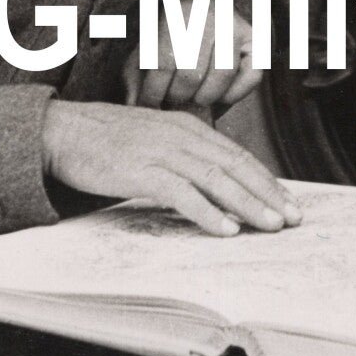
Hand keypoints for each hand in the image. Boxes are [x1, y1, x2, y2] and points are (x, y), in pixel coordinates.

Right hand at [42, 99, 299, 236]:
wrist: (61, 131)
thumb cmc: (106, 140)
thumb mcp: (155, 140)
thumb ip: (184, 156)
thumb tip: (214, 183)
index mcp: (188, 127)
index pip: (238, 156)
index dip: (267, 180)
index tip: (289, 202)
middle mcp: (181, 136)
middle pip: (235, 166)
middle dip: (268, 194)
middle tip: (294, 219)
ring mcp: (161, 152)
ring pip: (216, 179)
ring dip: (247, 204)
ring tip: (270, 225)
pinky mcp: (140, 171)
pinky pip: (181, 193)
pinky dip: (207, 211)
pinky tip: (225, 228)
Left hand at [125, 3, 259, 112]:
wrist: (208, 1)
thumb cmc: (172, 31)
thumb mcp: (148, 45)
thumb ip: (136, 74)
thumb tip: (132, 107)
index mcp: (179, 11)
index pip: (163, 62)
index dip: (152, 91)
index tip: (147, 105)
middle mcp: (211, 15)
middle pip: (192, 73)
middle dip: (177, 95)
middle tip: (171, 100)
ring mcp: (237, 28)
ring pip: (222, 76)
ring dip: (204, 97)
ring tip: (193, 97)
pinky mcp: (257, 42)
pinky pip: (252, 77)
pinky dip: (234, 94)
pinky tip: (218, 95)